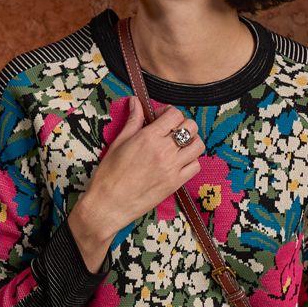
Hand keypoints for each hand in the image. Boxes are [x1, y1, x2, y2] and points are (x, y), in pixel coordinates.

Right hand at [84, 100, 204, 232]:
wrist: (108, 205)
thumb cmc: (109, 175)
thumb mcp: (118, 143)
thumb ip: (132, 121)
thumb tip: (135, 101)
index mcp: (148, 138)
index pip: (175, 115)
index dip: (169, 113)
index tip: (160, 118)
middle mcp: (164, 151)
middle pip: (191, 127)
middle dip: (182, 125)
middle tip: (170, 131)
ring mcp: (172, 168)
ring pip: (198, 146)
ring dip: (191, 142)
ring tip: (178, 146)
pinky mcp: (175, 184)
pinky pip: (196, 167)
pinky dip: (191, 161)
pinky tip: (179, 162)